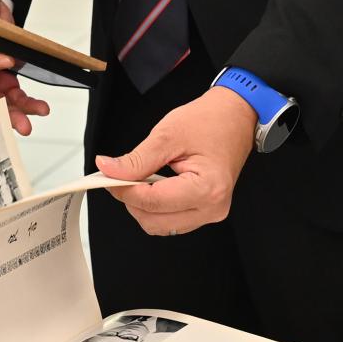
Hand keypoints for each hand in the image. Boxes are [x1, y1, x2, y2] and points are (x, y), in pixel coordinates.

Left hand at [95, 88, 256, 236]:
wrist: (236, 116)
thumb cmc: (210, 121)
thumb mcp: (167, 135)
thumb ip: (136, 160)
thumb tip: (108, 170)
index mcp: (207, 188)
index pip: (153, 202)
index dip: (124, 191)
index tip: (106, 177)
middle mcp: (212, 207)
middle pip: (155, 222)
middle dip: (132, 201)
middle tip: (118, 177)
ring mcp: (211, 212)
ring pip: (161, 225)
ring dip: (142, 206)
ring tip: (138, 179)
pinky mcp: (206, 210)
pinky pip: (171, 219)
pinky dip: (155, 206)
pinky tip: (152, 185)